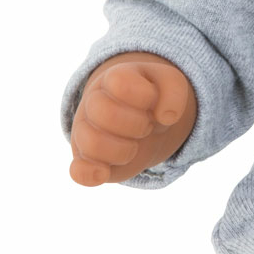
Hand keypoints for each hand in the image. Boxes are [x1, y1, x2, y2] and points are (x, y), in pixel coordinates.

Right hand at [68, 52, 196, 186]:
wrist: (142, 118)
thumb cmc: (155, 98)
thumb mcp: (172, 85)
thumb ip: (174, 93)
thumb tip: (166, 116)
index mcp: (114, 78)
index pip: (121, 83)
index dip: (144, 96)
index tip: (152, 99)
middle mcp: (94, 103)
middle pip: (105, 114)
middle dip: (137, 124)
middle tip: (146, 126)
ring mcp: (86, 132)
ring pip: (92, 144)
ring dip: (124, 150)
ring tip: (134, 146)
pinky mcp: (87, 160)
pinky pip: (78, 171)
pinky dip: (90, 174)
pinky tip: (104, 173)